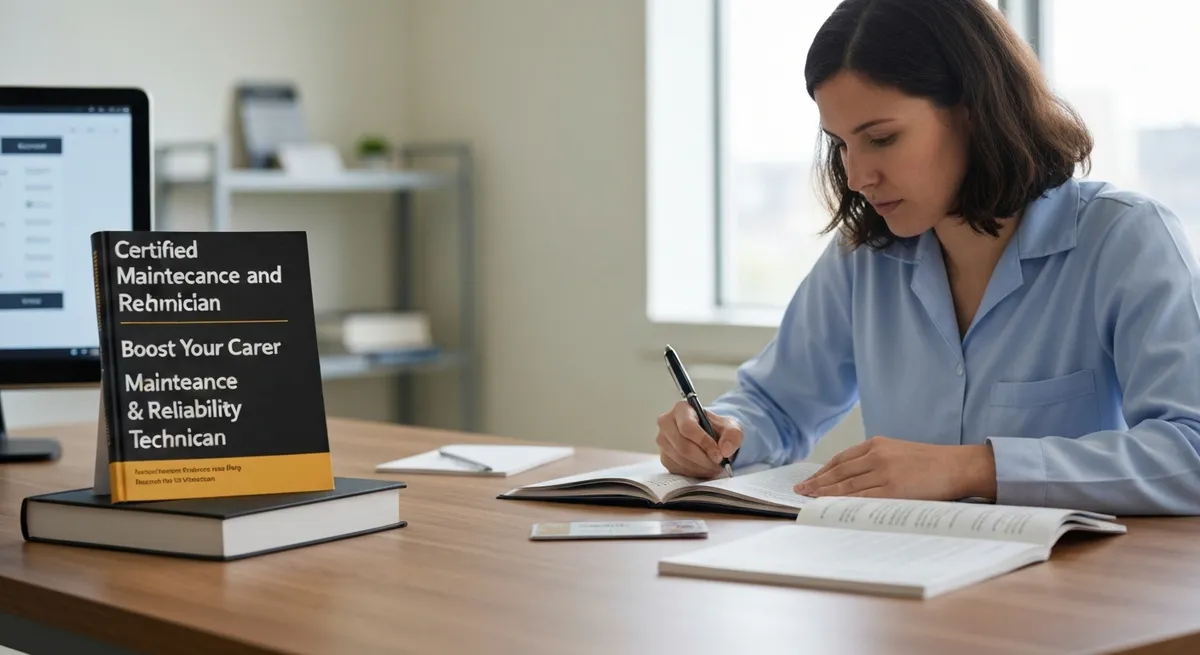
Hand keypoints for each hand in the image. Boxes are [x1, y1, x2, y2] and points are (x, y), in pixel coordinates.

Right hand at [655, 400, 742, 477]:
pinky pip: (678, 469)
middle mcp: (666, 423)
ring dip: (701, 467)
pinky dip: (694, 472)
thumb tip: (724, 450)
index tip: (719, 454)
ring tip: (714, 466)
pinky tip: (704, 468)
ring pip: (680, 460)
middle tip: (719, 464)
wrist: (710, 437)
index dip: (704, 443)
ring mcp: (663, 441)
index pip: (688, 427)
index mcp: (681, 409)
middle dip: (704, 459)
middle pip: (683, 446)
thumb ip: (733, 435)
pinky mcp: (664, 457)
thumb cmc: (717, 429)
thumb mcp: (731, 427)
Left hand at [793, 436, 996, 500]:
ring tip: (810, 499)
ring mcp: (884, 472)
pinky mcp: (893, 489)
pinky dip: (844, 502)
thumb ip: (876, 461)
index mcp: (877, 444)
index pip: (841, 459)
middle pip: (839, 472)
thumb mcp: (899, 452)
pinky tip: (832, 506)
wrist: (958, 465)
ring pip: (847, 485)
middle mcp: (877, 455)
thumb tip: (851, 479)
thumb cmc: (931, 462)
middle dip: (817, 482)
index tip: (810, 480)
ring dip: (825, 493)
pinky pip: (862, 498)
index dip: (823, 471)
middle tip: (801, 491)